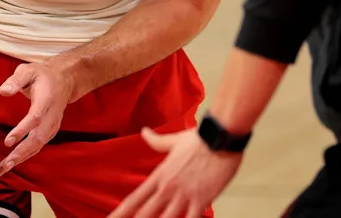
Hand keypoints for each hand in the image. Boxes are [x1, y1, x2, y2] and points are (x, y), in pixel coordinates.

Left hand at [0, 60, 71, 176]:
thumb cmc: (41, 76)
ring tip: (3, 169)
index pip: (35, 117)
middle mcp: (51, 115)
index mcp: (46, 99)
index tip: (7, 142)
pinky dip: (26, 156)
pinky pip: (38, 146)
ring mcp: (52, 125)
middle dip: (21, 153)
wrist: (64, 81)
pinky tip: (11, 163)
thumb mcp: (28, 70)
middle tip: (4, 164)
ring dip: (21, 158)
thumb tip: (3, 92)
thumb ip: (15, 80)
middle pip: (38, 138)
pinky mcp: (50, 131)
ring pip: (38, 145)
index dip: (23, 130)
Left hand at [108, 127, 242, 217]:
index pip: (134, 198)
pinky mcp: (201, 199)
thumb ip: (157, 141)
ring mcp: (184, 195)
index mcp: (160, 175)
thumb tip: (144, 132)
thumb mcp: (173, 140)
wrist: (220, 137)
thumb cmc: (200, 138)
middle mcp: (168, 188)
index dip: (120, 213)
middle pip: (145, 214)